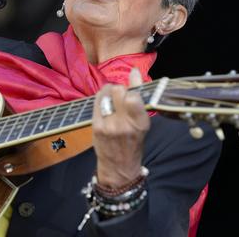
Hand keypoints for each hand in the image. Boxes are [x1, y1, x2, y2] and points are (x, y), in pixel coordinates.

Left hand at [92, 68, 149, 187]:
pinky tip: (104, 104)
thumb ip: (139, 98)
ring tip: (112, 100)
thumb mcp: (142, 123)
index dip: (131, 89)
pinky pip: (97, 101)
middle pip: (118, 90)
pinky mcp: (96, 126)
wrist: (118, 167)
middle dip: (120, 89)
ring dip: (109, 91)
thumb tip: (134, 71)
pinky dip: (100, 97)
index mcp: (140, 123)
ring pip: (106, 93)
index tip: (131, 92)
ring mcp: (108, 125)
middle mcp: (124, 124)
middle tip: (121, 97)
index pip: (133, 95)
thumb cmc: (133, 143)